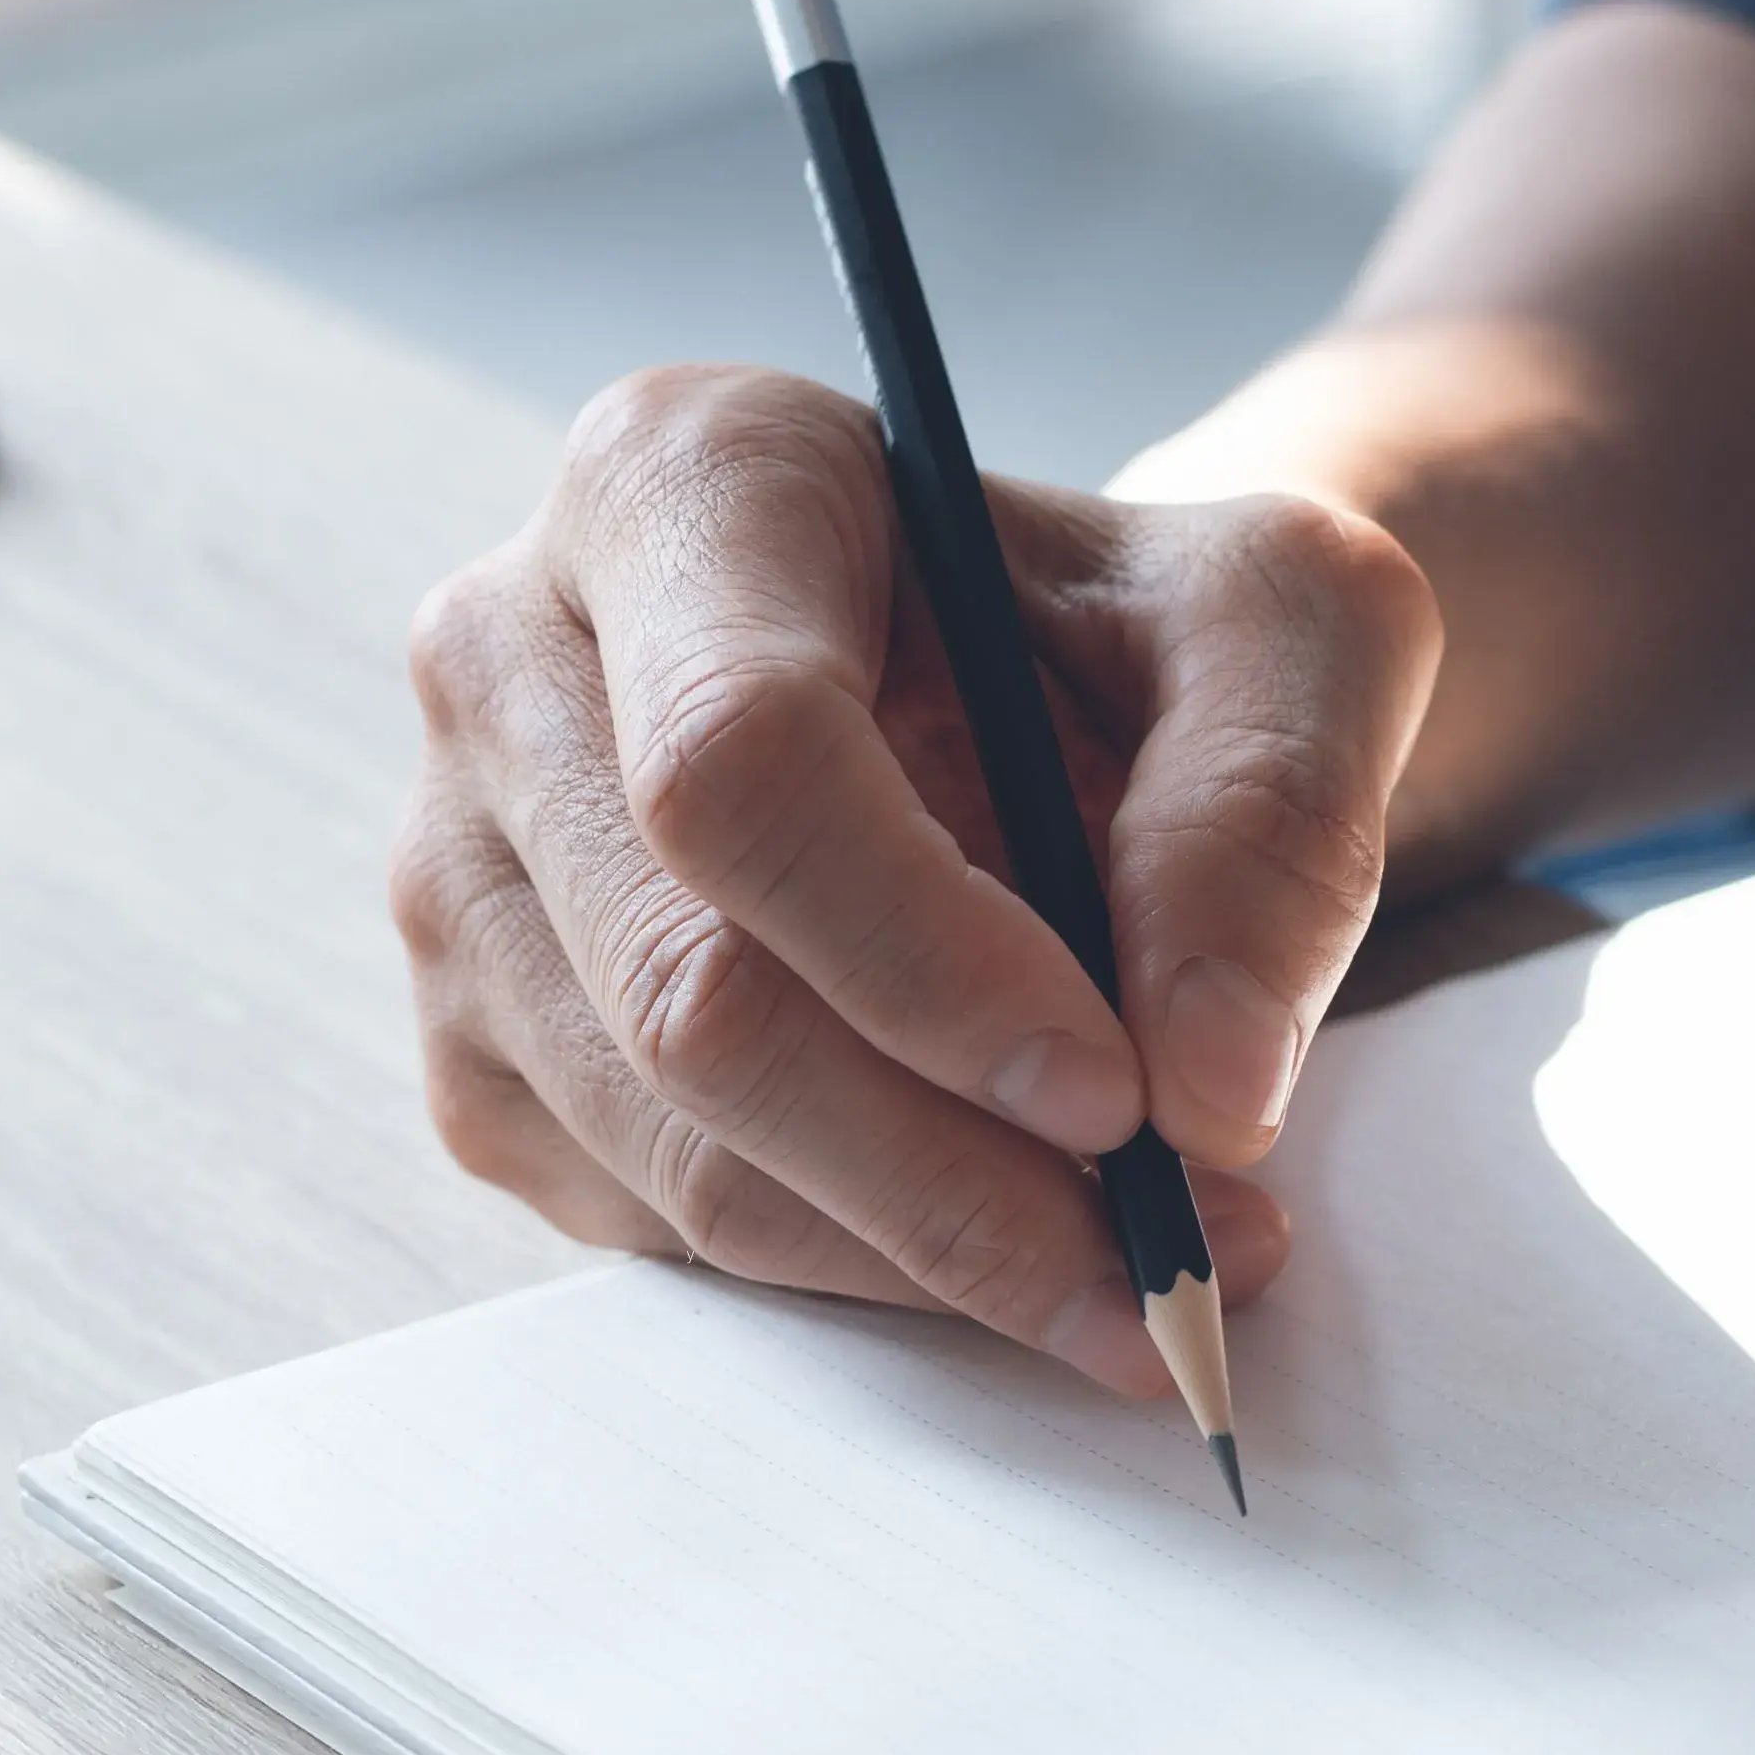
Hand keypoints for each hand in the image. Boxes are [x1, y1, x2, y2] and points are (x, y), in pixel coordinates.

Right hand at [394, 364, 1437, 1399]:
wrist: (1038, 704)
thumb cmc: (1138, 636)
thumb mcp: (1292, 631)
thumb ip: (1273, 810)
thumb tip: (1202, 1088)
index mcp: (677, 483)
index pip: (737, 759)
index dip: (923, 958)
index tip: (1119, 1095)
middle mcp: (509, 661)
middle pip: (683, 984)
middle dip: (951, 1167)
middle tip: (1173, 1255)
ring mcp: (462, 871)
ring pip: (668, 1141)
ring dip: (928, 1250)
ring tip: (1146, 1268)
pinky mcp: (478, 1047)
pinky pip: (655, 1224)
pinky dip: (858, 1271)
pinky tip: (1007, 1234)